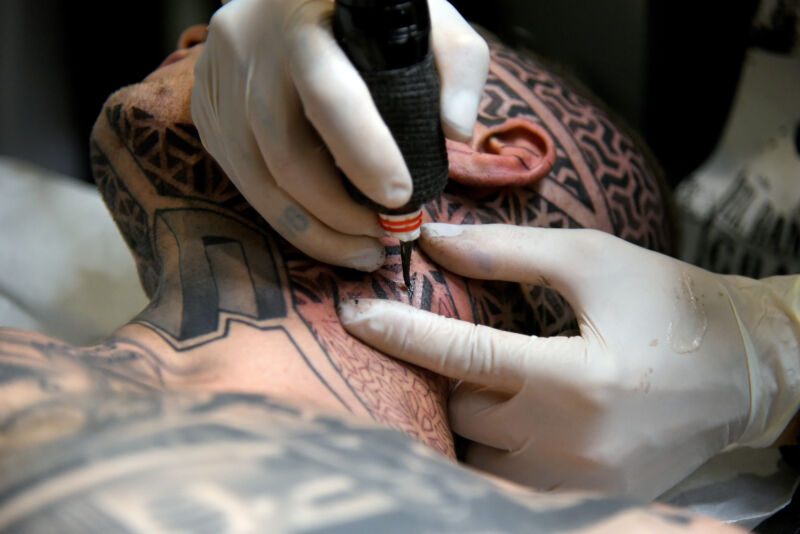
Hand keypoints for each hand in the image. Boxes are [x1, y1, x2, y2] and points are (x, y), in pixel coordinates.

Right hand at [191, 0, 488, 270]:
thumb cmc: (368, 8)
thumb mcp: (423, 12)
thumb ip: (457, 62)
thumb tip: (456, 132)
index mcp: (301, 15)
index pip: (329, 96)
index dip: (364, 155)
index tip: (401, 200)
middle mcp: (247, 45)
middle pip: (285, 154)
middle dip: (338, 214)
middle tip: (383, 241)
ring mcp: (218, 79)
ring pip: (255, 179)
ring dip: (310, 230)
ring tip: (357, 250)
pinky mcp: (206, 108)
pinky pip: (241, 176)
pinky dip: (283, 212)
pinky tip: (320, 225)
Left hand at [338, 223, 799, 498]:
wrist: (750, 370)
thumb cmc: (674, 305)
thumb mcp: (594, 261)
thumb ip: (508, 253)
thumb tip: (435, 242)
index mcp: (574, 381)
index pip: (461, 356)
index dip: (400, 331)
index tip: (354, 313)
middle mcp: (570, 446)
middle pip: (460, 412)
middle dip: (439, 374)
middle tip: (433, 339)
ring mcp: (579, 485)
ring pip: (476, 457)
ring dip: (461, 417)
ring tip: (471, 378)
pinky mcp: (591, 502)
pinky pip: (508, 483)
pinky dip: (492, 449)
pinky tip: (501, 415)